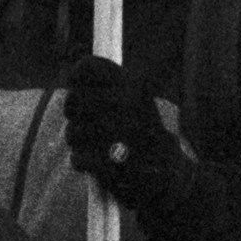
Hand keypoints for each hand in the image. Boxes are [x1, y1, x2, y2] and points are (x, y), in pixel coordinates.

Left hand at [61, 55, 194, 210]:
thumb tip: (71, 75)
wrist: (168, 173)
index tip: (80, 90)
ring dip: (78, 141)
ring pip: (72, 132)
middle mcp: (128, 103)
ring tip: (95, 145)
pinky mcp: (112, 164)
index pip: (86, 67)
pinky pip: (77, 157)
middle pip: (73, 101)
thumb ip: (106, 85)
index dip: (76, 79)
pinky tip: (96, 164)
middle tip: (86, 124)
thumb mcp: (134, 99)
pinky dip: (82, 162)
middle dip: (74, 115)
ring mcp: (121, 134)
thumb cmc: (142, 132)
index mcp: (134, 83)